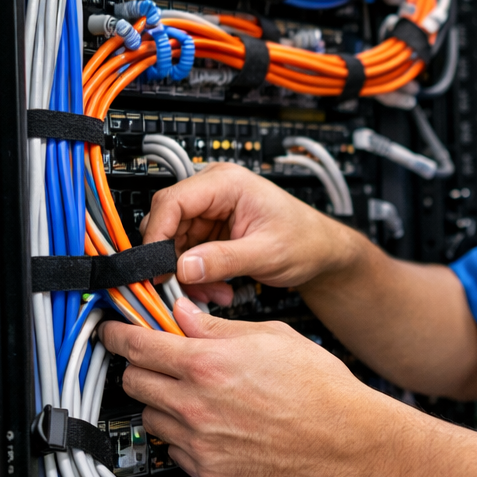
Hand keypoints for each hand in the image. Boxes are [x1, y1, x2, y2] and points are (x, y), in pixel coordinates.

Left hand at [99, 299, 402, 476]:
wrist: (345, 438)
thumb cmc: (319, 387)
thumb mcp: (270, 336)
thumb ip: (217, 328)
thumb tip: (183, 315)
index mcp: (208, 364)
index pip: (137, 345)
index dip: (117, 334)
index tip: (111, 331)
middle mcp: (196, 405)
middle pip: (133, 382)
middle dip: (139, 367)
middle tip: (158, 362)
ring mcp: (200, 442)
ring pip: (150, 418)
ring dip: (161, 403)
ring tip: (195, 397)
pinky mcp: (210, 471)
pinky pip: (174, 450)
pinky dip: (184, 436)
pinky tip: (213, 425)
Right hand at [140, 163, 356, 305]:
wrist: (322, 251)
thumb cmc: (305, 240)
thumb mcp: (266, 253)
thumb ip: (224, 260)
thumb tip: (183, 268)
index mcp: (226, 183)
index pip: (172, 201)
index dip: (157, 236)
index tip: (154, 269)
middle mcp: (213, 192)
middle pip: (167, 223)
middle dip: (173, 261)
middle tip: (183, 290)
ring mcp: (210, 211)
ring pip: (174, 244)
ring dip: (187, 274)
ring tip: (214, 293)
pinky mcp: (211, 231)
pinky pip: (187, 254)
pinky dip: (197, 276)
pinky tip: (217, 289)